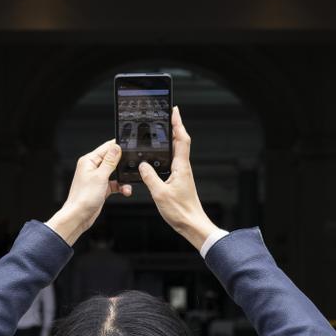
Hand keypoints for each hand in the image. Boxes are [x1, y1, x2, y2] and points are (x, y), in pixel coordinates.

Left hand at [46, 139, 131, 245]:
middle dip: (122, 165)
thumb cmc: (83, 197)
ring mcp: (97, 177)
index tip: (129, 149)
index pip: (106, 147)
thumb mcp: (100, 176)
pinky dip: (121, 186)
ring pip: (115, 172)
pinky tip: (125, 190)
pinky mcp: (101, 187)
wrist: (79, 216)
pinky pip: (115, 183)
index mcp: (89, 160)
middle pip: (112, 160)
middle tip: (131, 168)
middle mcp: (92, 167)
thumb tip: (116, 147)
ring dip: (123, 178)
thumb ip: (110, 161)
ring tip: (127, 184)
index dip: (118, 147)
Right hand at [139, 107, 216, 248]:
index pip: (181, 139)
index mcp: (181, 167)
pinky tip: (160, 156)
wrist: (192, 225)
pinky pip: (173, 162)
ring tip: (162, 130)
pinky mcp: (179, 181)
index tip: (174, 111)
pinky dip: (168, 154)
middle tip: (167, 115)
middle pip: (180, 141)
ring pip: (177, 151)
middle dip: (174, 126)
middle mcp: (184, 168)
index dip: (178, 123)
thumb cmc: (180, 211)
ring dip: (171, 139)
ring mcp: (182, 174)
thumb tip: (143, 165)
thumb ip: (150, 177)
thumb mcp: (160, 193)